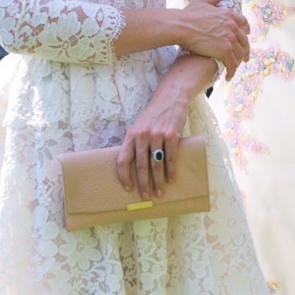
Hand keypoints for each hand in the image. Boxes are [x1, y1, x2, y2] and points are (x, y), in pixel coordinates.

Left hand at [115, 75, 191, 198]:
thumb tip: (134, 168)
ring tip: (159, 192)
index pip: (122, 159)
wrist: (170, 98)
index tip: (128, 188)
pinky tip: (171, 180)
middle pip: (140, 166)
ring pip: (156, 164)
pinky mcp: (172, 135)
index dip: (124, 176)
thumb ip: (136, 143)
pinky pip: (170, 157)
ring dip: (158, 181)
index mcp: (131, 135)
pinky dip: (171, 171)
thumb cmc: (153, 116)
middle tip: (146, 197)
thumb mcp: (139, 127)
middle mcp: (142, 135)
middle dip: (143, 184)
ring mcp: (157, 135)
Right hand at [178, 0, 249, 80]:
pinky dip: (231, 71)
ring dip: (238, 63)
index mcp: (229, 15)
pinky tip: (228, 77)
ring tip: (234, 69)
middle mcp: (233, 27)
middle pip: (244, 41)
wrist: (182, 27)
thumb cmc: (188, 15)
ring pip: (239, 54)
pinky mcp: (225, 51)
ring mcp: (230, 40)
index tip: (246, 36)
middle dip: (245, 50)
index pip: (243, 23)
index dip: (246, 31)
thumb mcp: (202, 2)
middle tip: (244, 58)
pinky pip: (232, 64)